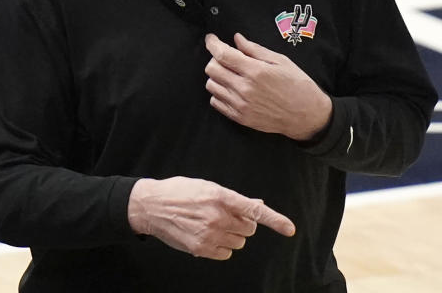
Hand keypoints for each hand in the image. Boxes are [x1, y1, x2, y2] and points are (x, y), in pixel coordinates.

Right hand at [127, 177, 294, 259]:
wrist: (151, 206)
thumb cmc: (180, 192)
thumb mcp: (208, 187)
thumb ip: (233, 199)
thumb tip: (256, 205)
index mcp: (220, 195)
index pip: (254, 210)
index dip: (274, 220)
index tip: (289, 229)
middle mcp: (216, 216)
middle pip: (249, 229)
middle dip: (243, 223)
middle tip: (227, 216)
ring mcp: (208, 234)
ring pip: (239, 242)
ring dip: (232, 235)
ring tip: (212, 224)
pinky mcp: (200, 248)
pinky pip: (226, 253)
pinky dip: (222, 247)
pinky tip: (207, 235)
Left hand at [204, 32, 332, 140]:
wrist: (306, 115)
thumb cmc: (297, 84)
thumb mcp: (280, 61)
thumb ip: (255, 50)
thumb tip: (237, 39)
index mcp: (256, 71)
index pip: (222, 54)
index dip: (212, 43)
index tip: (211, 39)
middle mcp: (245, 88)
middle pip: (212, 69)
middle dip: (215, 58)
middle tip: (226, 57)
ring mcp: (241, 105)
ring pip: (211, 85)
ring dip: (217, 76)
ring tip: (230, 73)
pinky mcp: (240, 118)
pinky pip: (216, 102)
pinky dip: (219, 92)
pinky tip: (231, 88)